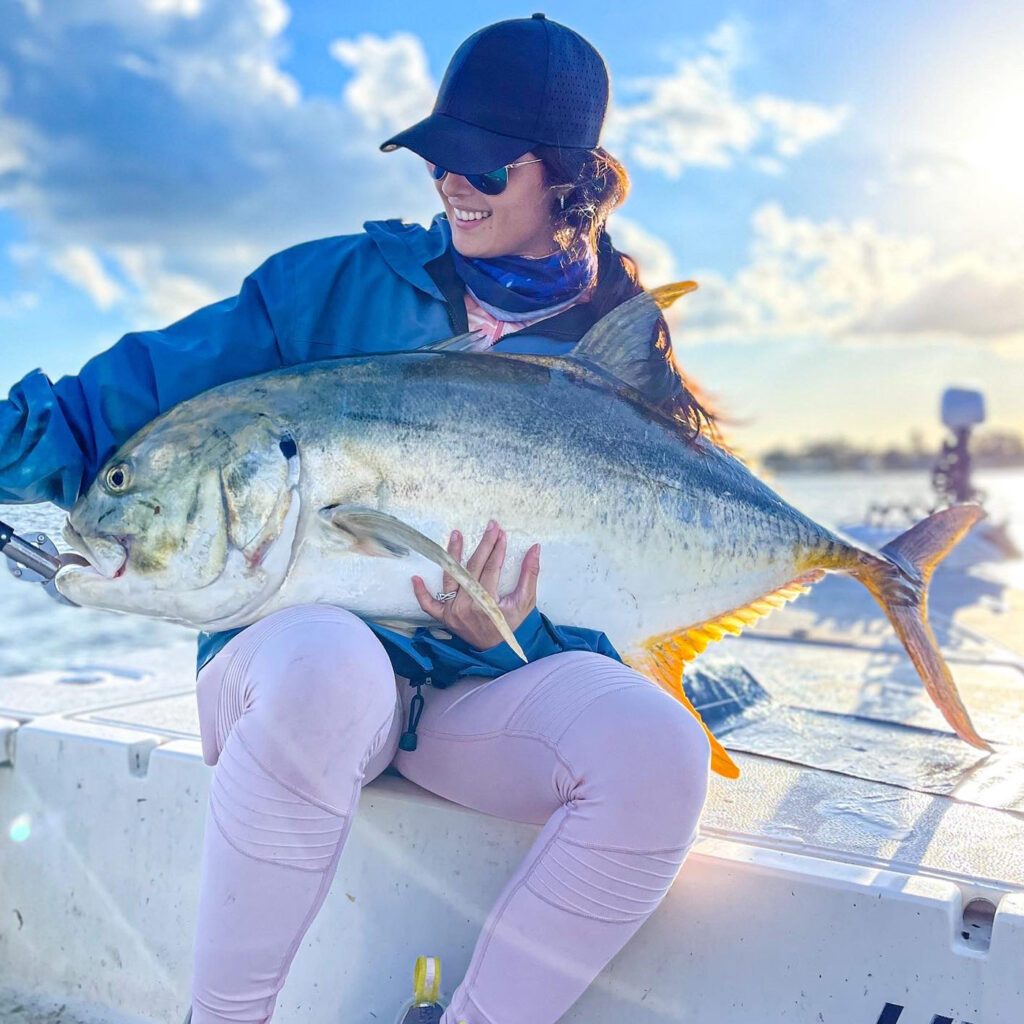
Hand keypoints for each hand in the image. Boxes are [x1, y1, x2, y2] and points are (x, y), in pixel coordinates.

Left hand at [411, 519, 540, 649]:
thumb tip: (535, 548)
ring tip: (456, 534)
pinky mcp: (444, 617)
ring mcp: (452, 612)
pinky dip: (421, 593)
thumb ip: (530, 574)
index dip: (497, 549)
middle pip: (473, 568)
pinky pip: (428, 605)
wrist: (499, 651)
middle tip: (490, 526)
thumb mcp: (525, 601)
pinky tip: (416, 578)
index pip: (491, 568)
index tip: (501, 533)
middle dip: (483, 545)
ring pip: (450, 578)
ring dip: (452, 555)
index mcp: (487, 604)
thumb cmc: (513, 626)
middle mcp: (466, 606)